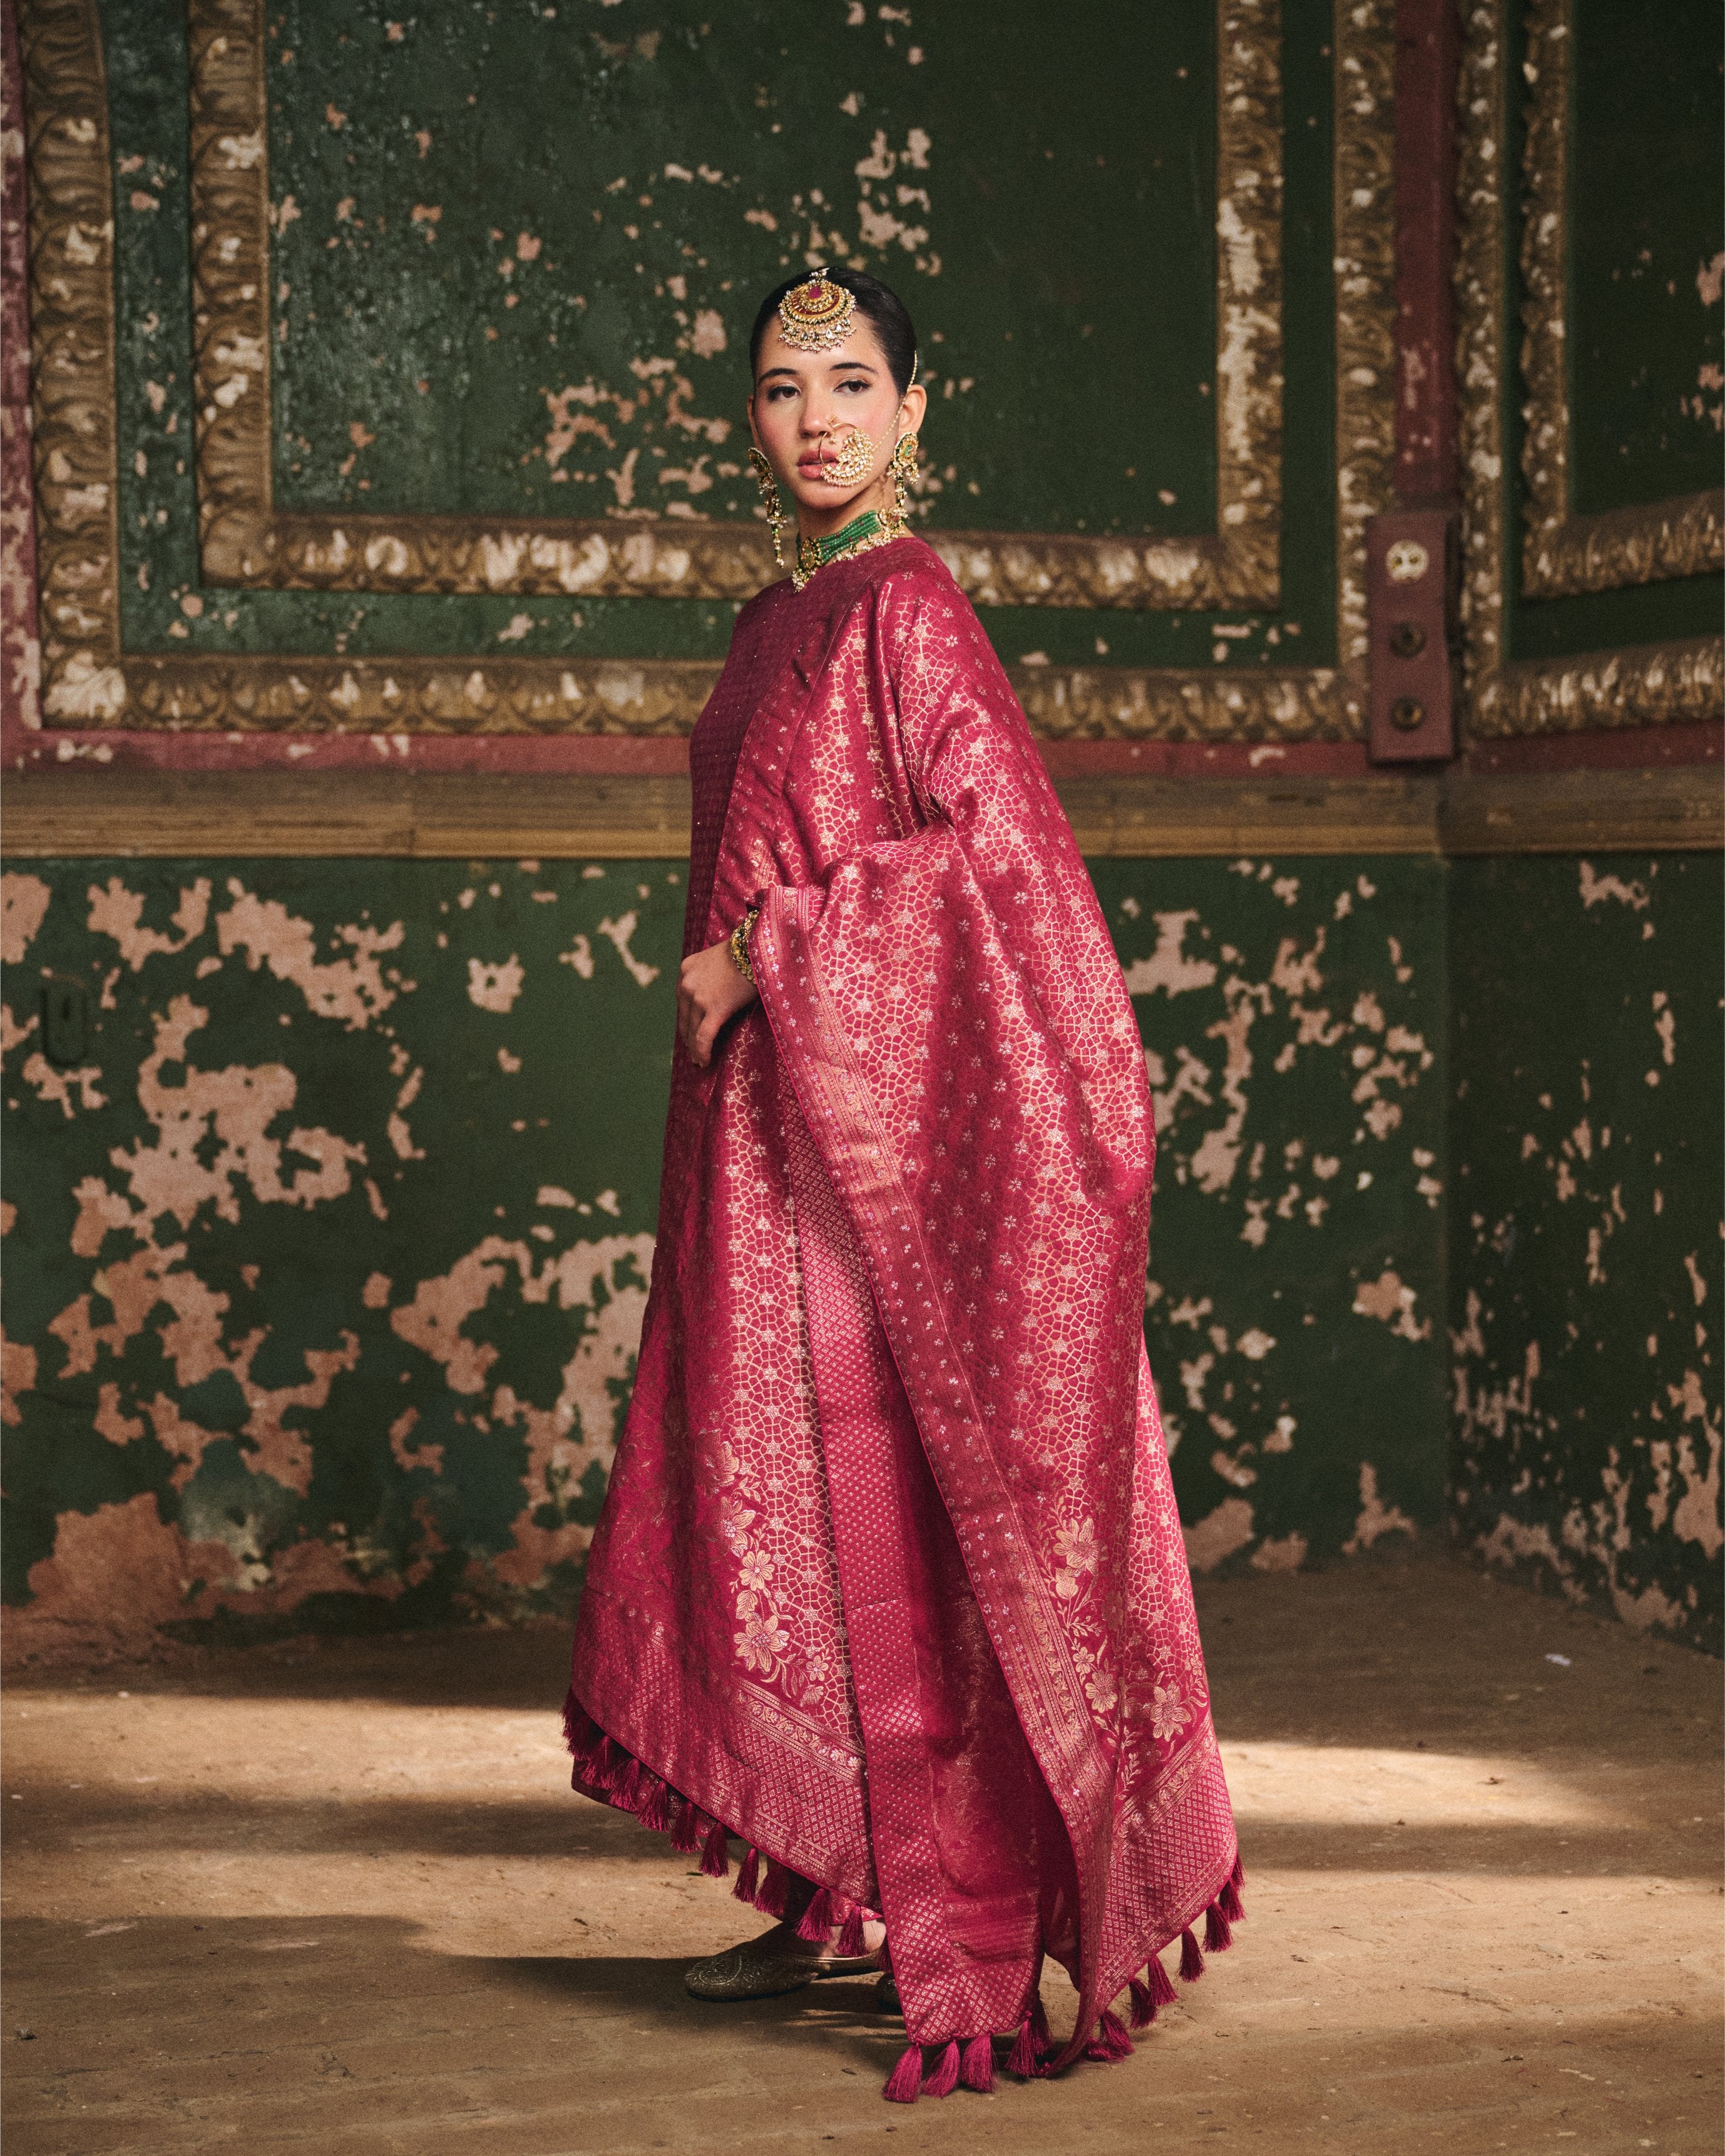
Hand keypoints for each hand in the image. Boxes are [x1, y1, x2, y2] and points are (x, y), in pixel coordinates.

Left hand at [677, 936, 758, 1068]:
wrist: (757, 947)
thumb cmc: (746, 952)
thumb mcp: (719, 958)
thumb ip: (710, 975)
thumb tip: (717, 994)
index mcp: (686, 969)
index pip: (682, 1002)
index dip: (685, 1020)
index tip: (690, 1032)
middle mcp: (687, 984)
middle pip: (684, 1019)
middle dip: (688, 1038)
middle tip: (693, 1052)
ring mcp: (698, 997)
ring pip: (692, 1031)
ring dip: (695, 1049)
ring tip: (699, 1061)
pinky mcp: (714, 1009)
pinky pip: (704, 1037)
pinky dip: (702, 1052)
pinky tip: (704, 1062)